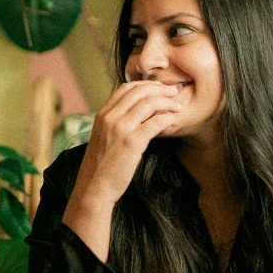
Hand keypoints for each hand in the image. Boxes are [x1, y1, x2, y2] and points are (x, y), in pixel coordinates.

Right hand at [71, 80, 183, 207]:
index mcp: (102, 116)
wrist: (94, 188)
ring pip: (149, 103)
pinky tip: (174, 119)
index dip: (145, 85)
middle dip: (159, 89)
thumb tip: (132, 118)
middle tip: (174, 91)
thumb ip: (114, 125)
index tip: (158, 88)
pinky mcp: (132, 142)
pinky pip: (155, 122)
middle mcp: (110, 118)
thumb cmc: (101, 168)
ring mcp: (120, 129)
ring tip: (178, 105)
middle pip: (139, 92)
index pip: (125, 89)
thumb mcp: (103, 139)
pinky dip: (167, 118)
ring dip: (167, 102)